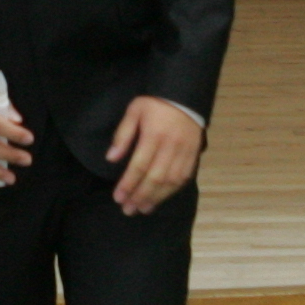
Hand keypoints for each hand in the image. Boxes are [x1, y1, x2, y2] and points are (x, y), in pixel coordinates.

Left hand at [105, 97, 201, 215]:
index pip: (139, 166)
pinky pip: (184, 178)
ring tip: (142, 209)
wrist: (185, 95)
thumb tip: (111, 158)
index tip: (118, 197)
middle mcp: (170, 147)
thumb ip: (123, 134)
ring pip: (170, 181)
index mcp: (153, 135)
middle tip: (128, 209)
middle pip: (154, 178)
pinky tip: (161, 198)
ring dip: (156, 198)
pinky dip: (172, 191)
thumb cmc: (156, 103)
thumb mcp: (134, 111)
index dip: (128, 184)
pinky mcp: (193, 155)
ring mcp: (184, 152)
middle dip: (140, 196)